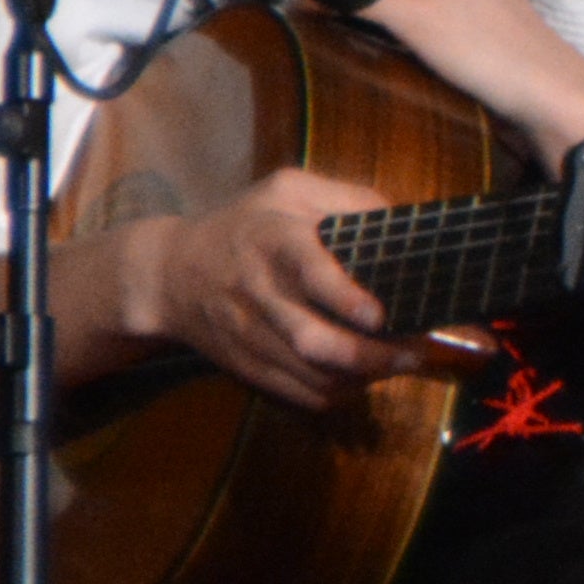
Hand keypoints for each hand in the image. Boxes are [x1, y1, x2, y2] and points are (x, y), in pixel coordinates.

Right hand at [110, 168, 420, 405]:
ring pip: (312, 375)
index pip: (307, 271)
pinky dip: (340, 392)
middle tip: (413, 353)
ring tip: (400, 365)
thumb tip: (401, 223)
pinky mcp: (250, 368)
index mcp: (273, 241)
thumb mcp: (289, 190)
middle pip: (311, 339)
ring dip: (363, 378)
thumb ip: (348, 198)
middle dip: (367, 355)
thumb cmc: (246, 224)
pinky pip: (302, 394)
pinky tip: (365, 377)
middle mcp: (260, 293)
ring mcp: (252, 337)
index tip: (378, 315)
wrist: (170, 273)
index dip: (344, 298)